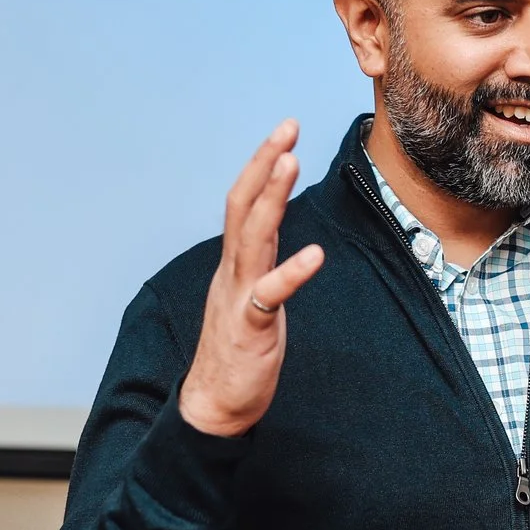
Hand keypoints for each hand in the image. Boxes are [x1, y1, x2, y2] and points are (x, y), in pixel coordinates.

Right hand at [176, 121, 325, 436]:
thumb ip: (261, 259)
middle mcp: (233, 271)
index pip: (244, 202)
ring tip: (289, 163)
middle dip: (264, 163)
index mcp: (235, 263)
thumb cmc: (237, 349)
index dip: (262, 165)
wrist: (214, 403)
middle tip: (286, 126)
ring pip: (252, 238)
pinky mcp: (251, 328)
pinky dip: (291, 273)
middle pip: (243, 205)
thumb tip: (273, 226)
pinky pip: (269, 296)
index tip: (284, 133)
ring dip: (271, 199)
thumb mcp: (251, 292)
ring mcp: (239, 297)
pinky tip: (315, 255)